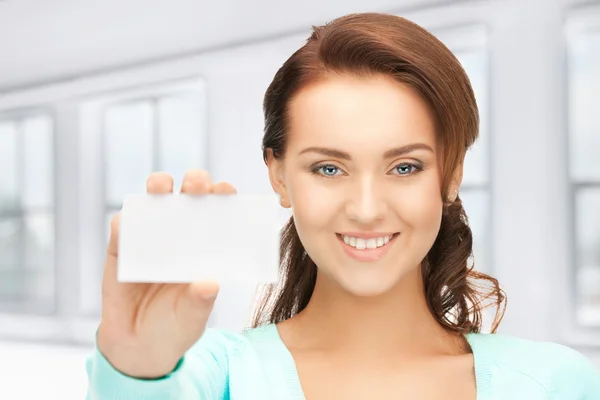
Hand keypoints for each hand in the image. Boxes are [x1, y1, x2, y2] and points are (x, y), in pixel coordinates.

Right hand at [97, 169, 236, 377]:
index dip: (222, 196)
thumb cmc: (175, 326)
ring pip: (153, 201)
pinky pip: (121, 228)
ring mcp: (149, 238)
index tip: (225, 190)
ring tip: (160, 188)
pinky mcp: (121, 248)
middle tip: (196, 184)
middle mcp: (179, 235)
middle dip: (194, 182)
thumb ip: (200, 302)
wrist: (138, 346)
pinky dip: (124, 222)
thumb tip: (210, 284)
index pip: (217, 212)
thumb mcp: (192, 318)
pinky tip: (128, 225)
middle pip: (188, 196)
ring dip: (157, 187)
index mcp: (205, 246)